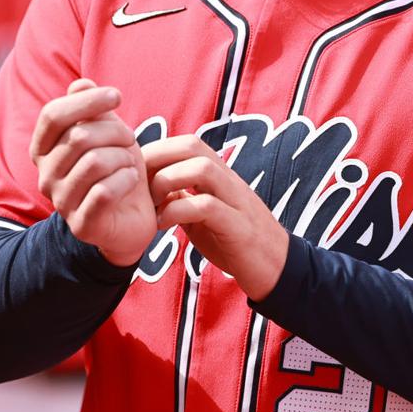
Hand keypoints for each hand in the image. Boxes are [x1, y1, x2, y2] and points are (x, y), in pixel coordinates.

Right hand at [30, 79, 154, 266]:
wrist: (131, 217)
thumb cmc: (116, 168)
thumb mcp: (107, 133)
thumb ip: (92, 109)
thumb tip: (80, 84)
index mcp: (43, 150)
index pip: (52, 115)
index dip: (86, 101)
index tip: (116, 96)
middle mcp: (45, 176)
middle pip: (78, 136)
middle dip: (115, 131)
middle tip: (131, 140)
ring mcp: (61, 202)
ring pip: (93, 162)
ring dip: (123, 157)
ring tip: (130, 162)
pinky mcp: (82, 224)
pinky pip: (104, 192)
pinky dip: (126, 180)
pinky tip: (132, 180)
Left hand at [144, 135, 289, 300]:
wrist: (276, 268)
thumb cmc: (235, 240)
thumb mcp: (203, 215)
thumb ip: (183, 197)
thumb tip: (153, 185)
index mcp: (220, 175)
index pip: (187, 143)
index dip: (157, 150)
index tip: (136, 173)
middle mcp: (229, 181)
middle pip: (193, 146)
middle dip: (158, 159)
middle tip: (139, 186)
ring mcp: (236, 202)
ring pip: (202, 169)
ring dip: (167, 182)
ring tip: (153, 206)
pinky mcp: (239, 227)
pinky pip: (207, 207)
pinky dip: (177, 212)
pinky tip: (163, 226)